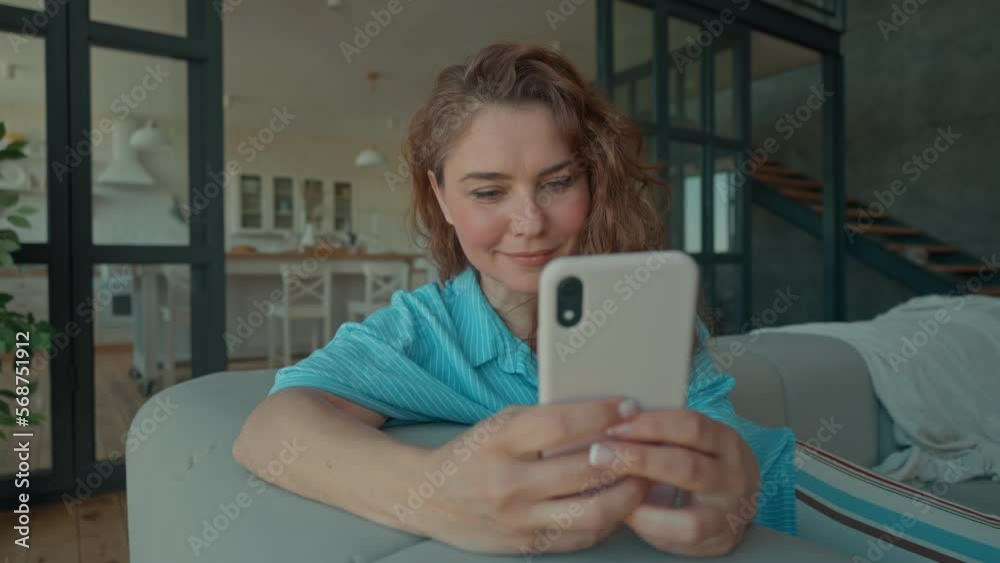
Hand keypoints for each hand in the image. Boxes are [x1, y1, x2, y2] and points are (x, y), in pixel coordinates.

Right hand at [411, 398, 652, 554]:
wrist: (428, 497)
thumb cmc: (471, 454)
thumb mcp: (499, 424)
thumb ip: (544, 421)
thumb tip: (601, 415)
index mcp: (502, 441)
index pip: (561, 424)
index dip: (601, 413)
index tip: (627, 406)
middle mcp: (510, 482)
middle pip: (584, 471)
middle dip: (626, 457)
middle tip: (647, 445)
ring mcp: (519, 518)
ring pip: (591, 513)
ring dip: (626, 496)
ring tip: (642, 480)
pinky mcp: (527, 545)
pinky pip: (580, 537)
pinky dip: (607, 521)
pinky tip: (617, 505)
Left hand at [590, 409, 759, 556]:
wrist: (734, 507)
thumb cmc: (699, 466)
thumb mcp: (690, 442)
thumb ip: (660, 433)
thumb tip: (611, 418)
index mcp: (724, 440)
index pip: (689, 425)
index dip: (649, 424)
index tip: (613, 425)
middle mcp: (733, 475)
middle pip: (686, 465)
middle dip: (638, 458)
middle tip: (599, 453)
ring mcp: (729, 510)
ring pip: (687, 510)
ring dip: (642, 498)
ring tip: (610, 487)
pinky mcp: (720, 537)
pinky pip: (683, 533)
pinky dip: (651, 522)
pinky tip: (627, 512)